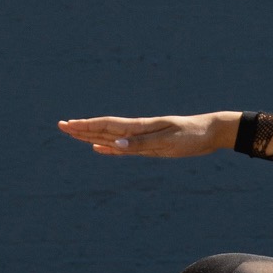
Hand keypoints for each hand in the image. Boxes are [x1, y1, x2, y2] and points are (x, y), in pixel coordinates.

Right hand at [56, 111, 238, 159]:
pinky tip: (99, 148)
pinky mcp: (150, 146)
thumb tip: (114, 144)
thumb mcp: (168, 141)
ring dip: (91, 136)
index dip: (85, 126)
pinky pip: (124, 147)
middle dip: (82, 129)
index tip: (67, 124)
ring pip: (111, 137)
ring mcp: (143, 138)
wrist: (212, 132)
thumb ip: (140, 143)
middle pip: (104, 129)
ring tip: (74, 134)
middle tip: (61, 126)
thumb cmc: (192, 135)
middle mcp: (138, 131)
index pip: (106, 125)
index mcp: (140, 127)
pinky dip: (110, 148)